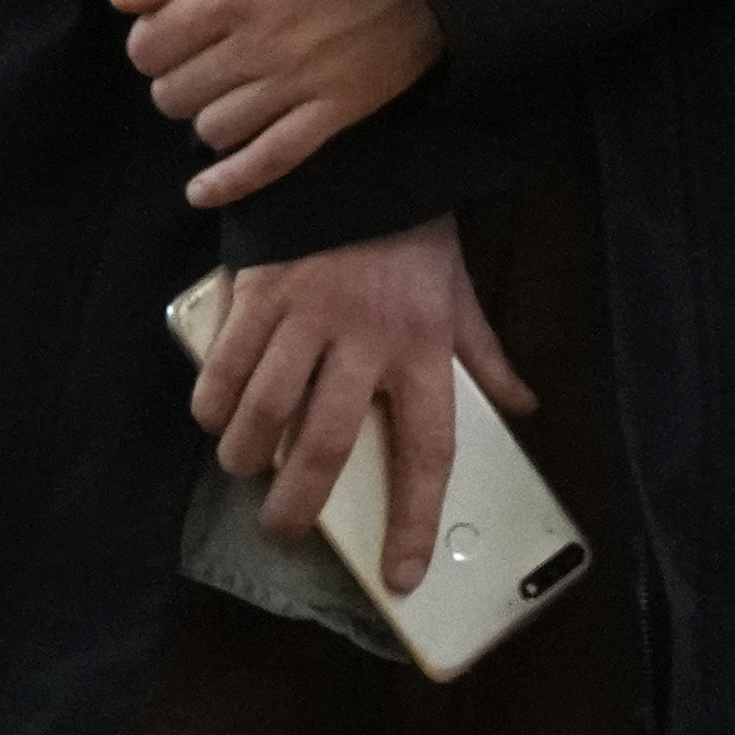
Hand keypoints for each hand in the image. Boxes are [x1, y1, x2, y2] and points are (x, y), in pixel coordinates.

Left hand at [118, 0, 446, 208]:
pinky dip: (232, 182)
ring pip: (215, 129)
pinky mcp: (338, 112)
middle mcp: (258, 46)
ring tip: (220, 91)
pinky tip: (201, 192)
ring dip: (203, 116)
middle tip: (196, 59)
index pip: (149, 45)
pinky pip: (272, 161)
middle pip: (175, 91)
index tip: (167, 30)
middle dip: (173, 77)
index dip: (148, 41)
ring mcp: (299, 85)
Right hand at [193, 221, 529, 597]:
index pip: (427, 453)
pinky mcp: (260, 291)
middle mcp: (365, 342)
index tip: (402, 574)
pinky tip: (213, 420)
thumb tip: (520, 408)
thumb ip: (486, 358)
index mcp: (424, 350)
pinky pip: (227, 363)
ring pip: (266, 409)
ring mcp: (306, 317)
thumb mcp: (461, 295)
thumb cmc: (413, 236)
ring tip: (243, 472)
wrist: (362, 159)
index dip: (414, 522)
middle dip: (297, 504)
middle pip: (324, 445)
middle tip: (284, 530)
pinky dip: (214, 401)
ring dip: (247, 454)